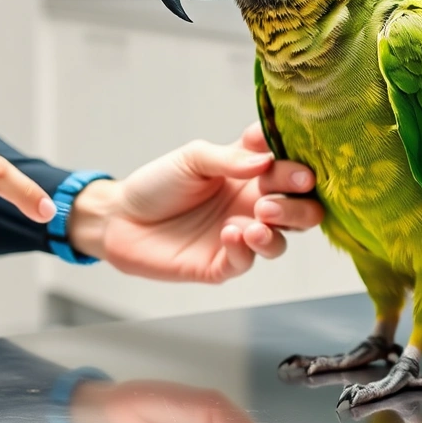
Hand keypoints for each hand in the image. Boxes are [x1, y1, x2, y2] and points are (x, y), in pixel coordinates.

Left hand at [68, 123, 321, 282]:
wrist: (120, 218)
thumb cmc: (158, 184)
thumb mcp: (192, 158)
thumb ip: (229, 158)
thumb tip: (265, 161)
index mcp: (250, 174)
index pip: (289, 169)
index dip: (297, 165)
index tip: (297, 163)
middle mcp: (252, 205)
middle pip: (301, 210)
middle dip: (298, 204)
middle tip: (278, 197)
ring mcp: (239, 236)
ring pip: (281, 241)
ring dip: (277, 230)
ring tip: (258, 216)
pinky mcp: (221, 264)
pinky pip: (246, 262)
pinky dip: (245, 249)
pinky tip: (231, 233)